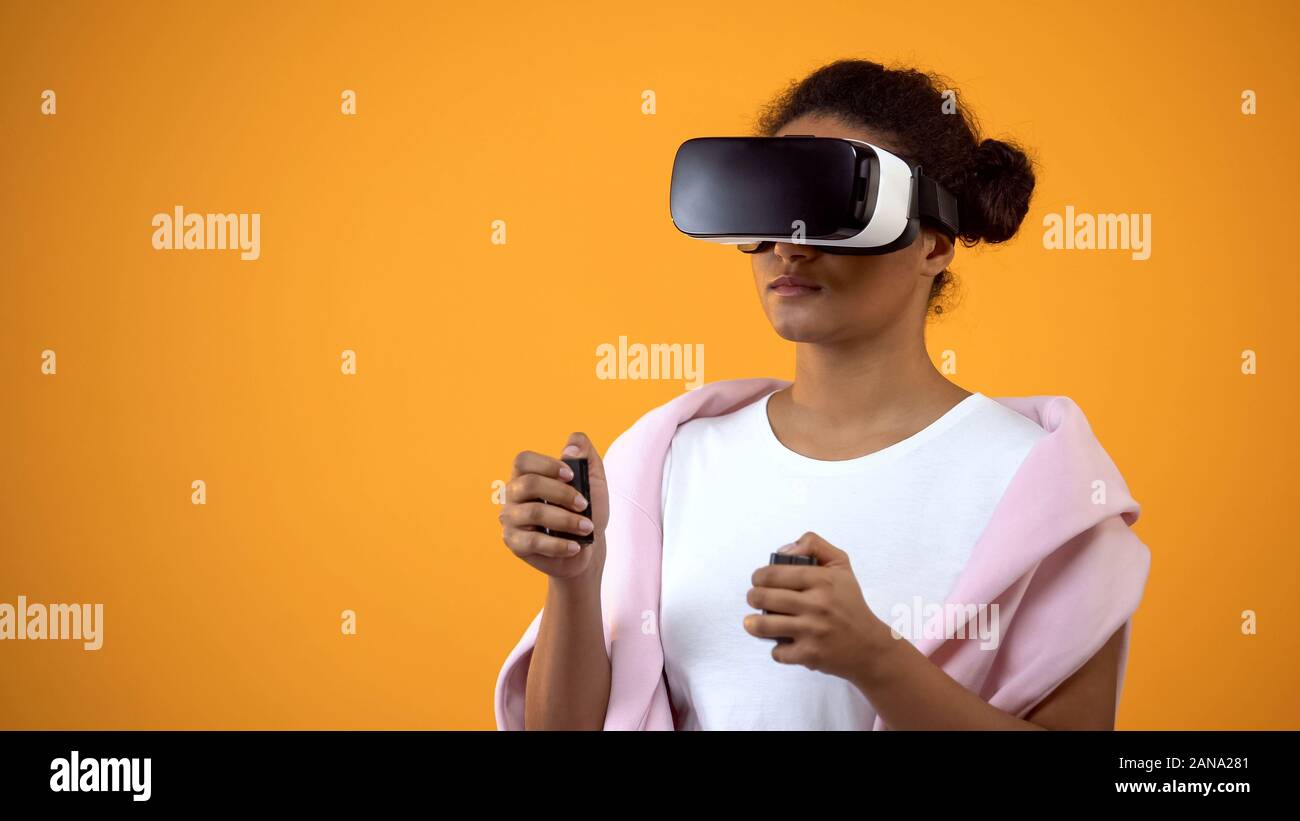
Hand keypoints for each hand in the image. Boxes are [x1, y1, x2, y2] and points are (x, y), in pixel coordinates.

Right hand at [499, 432, 609, 580]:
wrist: (588, 547)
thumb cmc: (586, 510)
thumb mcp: (593, 479)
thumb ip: (585, 454)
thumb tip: (571, 447)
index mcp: (527, 474)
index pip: (524, 460)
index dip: (547, 464)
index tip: (571, 475)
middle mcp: (513, 494)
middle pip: (529, 484)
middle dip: (562, 493)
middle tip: (584, 505)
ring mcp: (511, 518)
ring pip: (533, 513)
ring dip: (565, 520)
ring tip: (587, 528)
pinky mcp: (514, 542)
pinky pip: (533, 541)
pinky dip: (558, 544)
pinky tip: (575, 546)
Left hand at [743, 531, 893, 684]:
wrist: (869, 646)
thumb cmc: (850, 604)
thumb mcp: (840, 566)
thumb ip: (814, 546)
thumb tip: (784, 550)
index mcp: (822, 580)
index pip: (774, 573)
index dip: (758, 576)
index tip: (758, 580)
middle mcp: (817, 604)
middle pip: (763, 597)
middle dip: (753, 597)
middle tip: (755, 598)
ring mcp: (813, 631)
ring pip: (764, 625)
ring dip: (752, 624)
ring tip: (753, 622)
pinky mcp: (810, 655)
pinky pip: (778, 652)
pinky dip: (777, 649)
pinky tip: (784, 643)